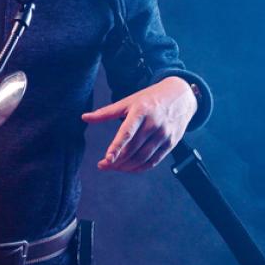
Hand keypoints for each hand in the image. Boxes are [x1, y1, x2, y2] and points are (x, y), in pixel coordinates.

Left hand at [81, 77, 197, 172]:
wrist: (180, 96)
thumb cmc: (149, 99)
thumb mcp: (128, 101)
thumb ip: (106, 112)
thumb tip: (84, 117)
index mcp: (141, 111)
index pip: (127, 133)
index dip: (116, 147)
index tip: (106, 159)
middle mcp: (154, 124)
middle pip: (133, 149)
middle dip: (116, 161)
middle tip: (103, 165)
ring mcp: (164, 134)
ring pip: (143, 157)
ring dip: (127, 166)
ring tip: (114, 167)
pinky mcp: (171, 143)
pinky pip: (154, 161)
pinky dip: (140, 168)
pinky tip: (129, 168)